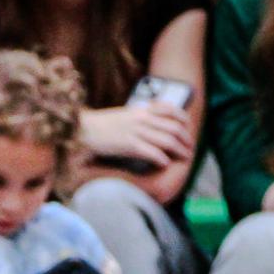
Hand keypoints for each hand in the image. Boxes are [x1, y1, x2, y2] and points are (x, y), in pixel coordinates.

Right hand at [78, 102, 192, 168]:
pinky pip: (154, 152)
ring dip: (179, 150)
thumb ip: (139, 116)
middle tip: (189, 147)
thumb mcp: (123, 114)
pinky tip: (165, 164)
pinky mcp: (130, 145)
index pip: (170, 109)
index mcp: (141, 110)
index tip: (188, 126)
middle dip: (186, 139)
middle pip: (173, 128)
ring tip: (184, 157)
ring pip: (168, 141)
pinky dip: (163, 159)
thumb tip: (152, 120)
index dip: (183, 118)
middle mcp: (142, 119)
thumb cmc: (101, 125)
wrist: (83, 129)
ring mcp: (137, 132)